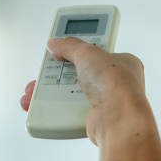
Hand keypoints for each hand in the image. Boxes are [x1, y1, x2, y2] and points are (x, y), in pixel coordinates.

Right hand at [20, 37, 153, 146]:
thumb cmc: (117, 85)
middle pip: (82, 72)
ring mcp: (105, 101)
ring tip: (37, 89)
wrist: (117, 118)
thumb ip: (70, 46)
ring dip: (53, 92)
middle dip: (61, 72)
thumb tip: (57, 42)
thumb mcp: (88, 53)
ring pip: (74, 93)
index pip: (97, 51)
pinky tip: (45, 105)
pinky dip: (55, 109)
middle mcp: (116, 82)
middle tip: (48, 69)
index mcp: (123, 62)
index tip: (63, 47)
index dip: (79, 49)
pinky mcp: (93, 118)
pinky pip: (70, 111)